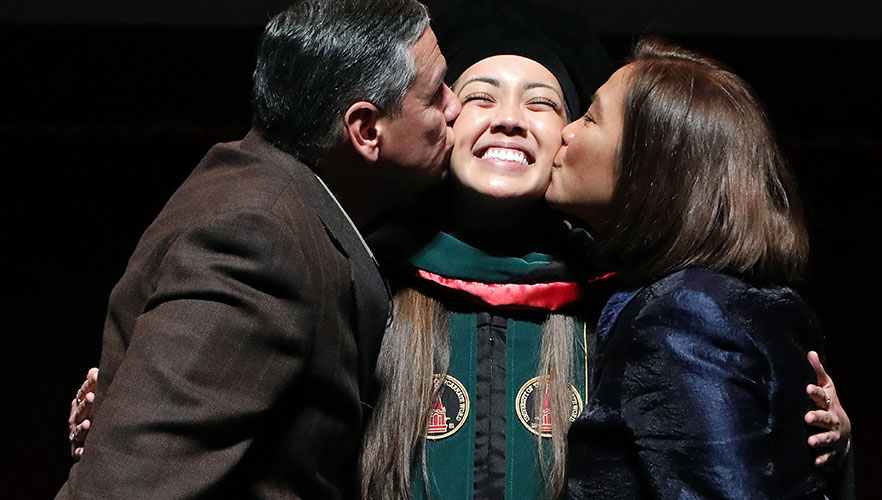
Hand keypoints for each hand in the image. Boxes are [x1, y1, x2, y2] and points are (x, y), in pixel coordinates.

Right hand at [68, 367, 98, 460]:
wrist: (88, 444)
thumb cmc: (94, 416)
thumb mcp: (93, 401)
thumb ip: (93, 387)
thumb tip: (93, 370)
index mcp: (79, 406)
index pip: (82, 394)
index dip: (88, 385)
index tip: (97, 375)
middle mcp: (75, 421)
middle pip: (80, 411)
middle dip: (86, 404)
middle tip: (92, 396)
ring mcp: (75, 436)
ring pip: (77, 432)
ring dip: (81, 428)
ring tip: (87, 423)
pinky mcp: (78, 452)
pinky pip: (79, 452)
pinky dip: (81, 451)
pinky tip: (84, 450)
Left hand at [804, 351, 850, 466]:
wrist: (844, 428)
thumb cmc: (829, 404)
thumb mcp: (826, 387)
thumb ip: (817, 372)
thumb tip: (810, 352)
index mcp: (829, 403)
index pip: (822, 396)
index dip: (815, 392)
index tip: (807, 388)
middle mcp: (832, 419)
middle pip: (826, 418)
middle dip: (817, 417)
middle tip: (807, 417)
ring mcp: (833, 435)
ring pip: (828, 437)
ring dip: (820, 439)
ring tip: (811, 441)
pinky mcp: (832, 449)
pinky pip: (828, 456)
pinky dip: (822, 459)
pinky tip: (815, 462)